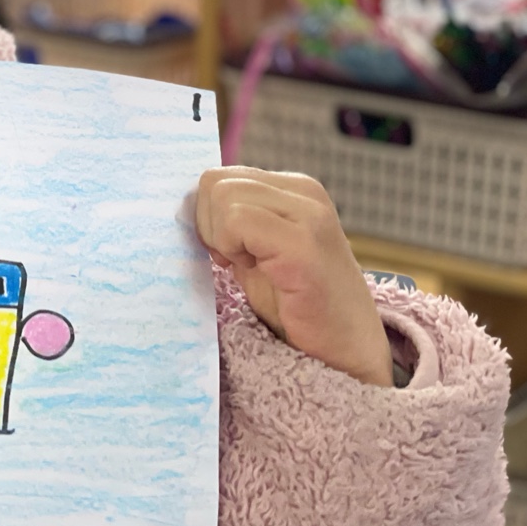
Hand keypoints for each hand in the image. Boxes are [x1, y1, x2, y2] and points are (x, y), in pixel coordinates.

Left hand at [196, 167, 392, 387]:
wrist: (344, 348)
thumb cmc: (295, 302)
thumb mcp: (256, 249)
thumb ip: (230, 220)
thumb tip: (182, 204)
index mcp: (291, 188)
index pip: (217, 177)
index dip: (208, 217)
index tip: (228, 251)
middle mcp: (304, 192)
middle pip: (214, 183)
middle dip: (209, 226)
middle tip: (237, 261)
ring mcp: (308, 214)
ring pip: (223, 197)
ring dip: (222, 239)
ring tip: (252, 266)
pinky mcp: (304, 244)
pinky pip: (238, 221)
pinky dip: (232, 248)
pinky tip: (258, 271)